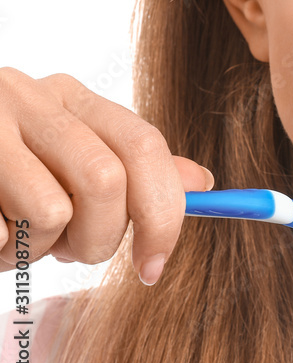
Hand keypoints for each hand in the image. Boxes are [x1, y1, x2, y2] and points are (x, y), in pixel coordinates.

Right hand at [0, 68, 213, 284]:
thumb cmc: (0, 179)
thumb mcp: (69, 166)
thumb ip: (132, 172)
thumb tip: (202, 183)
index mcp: (71, 96)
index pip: (145, 146)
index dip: (163, 213)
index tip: (156, 267)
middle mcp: (27, 95)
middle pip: (105, 179)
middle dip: (98, 239)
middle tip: (70, 251)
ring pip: (50, 211)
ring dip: (36, 249)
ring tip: (13, 236)